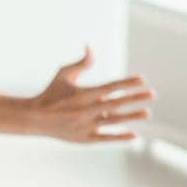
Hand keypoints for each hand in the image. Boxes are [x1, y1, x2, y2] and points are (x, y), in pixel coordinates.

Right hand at [29, 46, 154, 142]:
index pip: (110, 87)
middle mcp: (85, 110)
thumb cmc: (50, 93)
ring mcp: (84, 126)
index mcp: (82, 94)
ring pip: (113, 121)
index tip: (142, 79)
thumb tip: (90, 47)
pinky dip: (119, 137)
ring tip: (147, 112)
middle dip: (135, 98)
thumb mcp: (63, 75)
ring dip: (131, 117)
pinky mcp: (83, 139)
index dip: (127, 83)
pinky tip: (134, 135)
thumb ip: (81, 63)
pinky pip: (105, 138)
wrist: (33, 118)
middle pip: (115, 103)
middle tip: (152, 94)